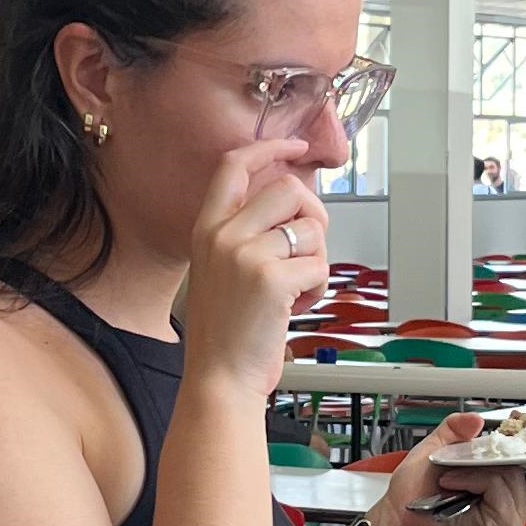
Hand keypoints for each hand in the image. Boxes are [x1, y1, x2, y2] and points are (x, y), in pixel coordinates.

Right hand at [176, 140, 328, 397]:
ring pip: (311, 228)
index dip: (270, 148)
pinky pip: (319, 264)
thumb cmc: (226, 334)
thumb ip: (247, 235)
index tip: (296, 146)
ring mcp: (245, 255)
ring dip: (316, 260)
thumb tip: (296, 209)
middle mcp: (222, 235)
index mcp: (206, 229)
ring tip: (295, 290)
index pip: (235, 166)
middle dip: (313, 216)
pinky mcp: (271, 279)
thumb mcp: (220, 271)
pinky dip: (318, 288)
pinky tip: (295, 307)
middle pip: (289, 189)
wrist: (219, 380)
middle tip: (309, 249)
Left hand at [366, 412, 525, 525]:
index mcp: (509, 483)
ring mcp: (512, 513)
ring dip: (480, 468)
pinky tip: (452, 484)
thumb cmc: (415, 495)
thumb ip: (455, 428)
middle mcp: (516, 500)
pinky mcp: (503, 523)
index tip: (524, 420)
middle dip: (518, 447)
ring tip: (452, 475)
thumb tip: (476, 420)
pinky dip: (474, 479)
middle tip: (487, 443)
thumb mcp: (435, 449)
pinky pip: (497, 486)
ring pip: (514, 473)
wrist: (400, 522)